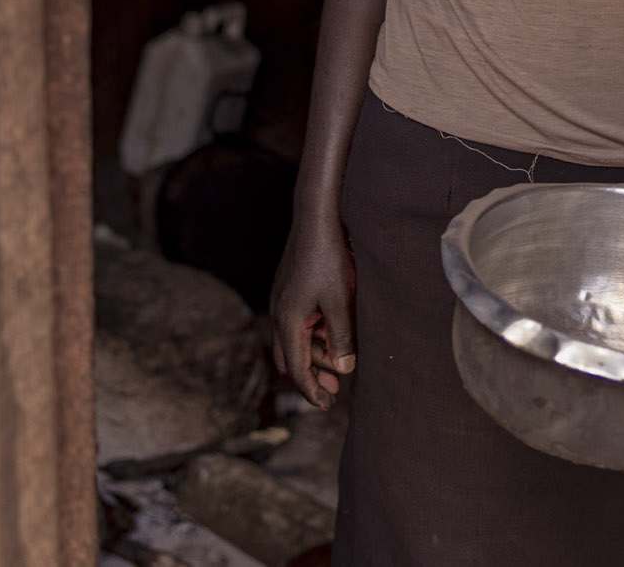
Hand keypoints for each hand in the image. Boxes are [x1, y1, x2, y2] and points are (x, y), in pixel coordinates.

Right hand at [269, 209, 357, 409]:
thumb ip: (341, 337)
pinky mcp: (291, 290)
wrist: (317, 218)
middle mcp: (280, 314)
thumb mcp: (341, 301)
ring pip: (295, 341)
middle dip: (312, 376)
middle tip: (335, 390)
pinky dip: (314, 335)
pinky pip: (298, 323)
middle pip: (290, 359)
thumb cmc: (330, 258)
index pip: (297, 370)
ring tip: (341, 362)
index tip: (327, 406)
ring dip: (315, 354)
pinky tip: (333, 334)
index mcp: (289, 322)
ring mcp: (283, 301)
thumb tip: (344, 370)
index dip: (312, 391)